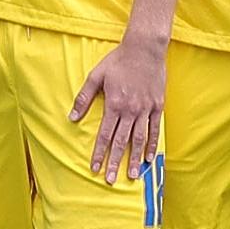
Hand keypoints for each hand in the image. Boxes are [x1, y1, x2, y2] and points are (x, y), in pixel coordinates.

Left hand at [75, 33, 166, 182]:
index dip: (98, 153)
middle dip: (116, 162)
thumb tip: (71, 117)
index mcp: (114, 105)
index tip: (94, 168)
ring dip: (135, 158)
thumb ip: (84, 98)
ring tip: (133, 175)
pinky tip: (149, 157)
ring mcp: (146, 109)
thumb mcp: (96, 76)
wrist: (145, 48)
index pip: (104, 135)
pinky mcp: (158, 105)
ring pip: (140, 139)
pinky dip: (152, 144)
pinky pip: (155, 129)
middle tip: (111, 180)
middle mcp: (130, 110)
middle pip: (121, 142)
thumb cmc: (118, 61)